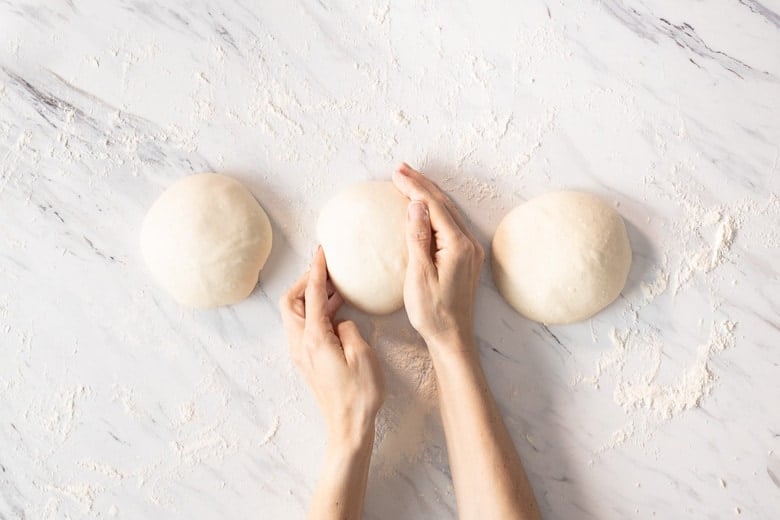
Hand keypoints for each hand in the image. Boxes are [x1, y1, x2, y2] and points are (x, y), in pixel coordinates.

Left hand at [280, 247, 384, 446]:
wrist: (348, 427)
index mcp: (314, 339)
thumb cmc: (359, 395)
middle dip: (306, 282)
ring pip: (295, 314)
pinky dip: (315, 312)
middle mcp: (301, 344)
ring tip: (335, 287)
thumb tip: (341, 320)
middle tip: (326, 271)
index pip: (312, 295)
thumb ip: (349, 329)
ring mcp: (301, 353)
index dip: (317, 271)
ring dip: (310, 297)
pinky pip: (303, 327)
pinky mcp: (307, 360)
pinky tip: (335, 310)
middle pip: (291, 301)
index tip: (321, 252)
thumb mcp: (362, 356)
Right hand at [392, 163, 484, 348]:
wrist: (452, 337)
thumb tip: (416, 205)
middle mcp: (468, 243)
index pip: (433, 206)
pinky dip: (435, 210)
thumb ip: (418, 237)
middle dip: (421, 184)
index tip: (396, 174)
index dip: (414, 187)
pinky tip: (425, 208)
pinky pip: (450, 224)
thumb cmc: (433, 311)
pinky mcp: (466, 257)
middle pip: (443, 204)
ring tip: (410, 180)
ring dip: (428, 194)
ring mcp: (470, 250)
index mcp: (457, 245)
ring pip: (448, 212)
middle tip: (400, 169)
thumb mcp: (419, 275)